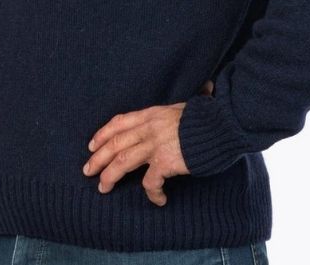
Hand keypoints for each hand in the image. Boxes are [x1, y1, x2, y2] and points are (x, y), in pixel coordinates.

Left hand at [82, 79, 214, 206]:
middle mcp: (149, 128)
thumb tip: (170, 113)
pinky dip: (152, 194)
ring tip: (103, 188)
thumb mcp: (182, 108)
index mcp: (151, 114)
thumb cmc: (206, 117)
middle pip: (115, 143)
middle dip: (98, 158)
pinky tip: (159, 200)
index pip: (119, 123)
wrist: (221, 124)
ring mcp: (155, 145)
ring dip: (110, 176)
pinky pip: (150, 182)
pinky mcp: (165, 162)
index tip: (92, 145)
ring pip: (122, 162)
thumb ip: (169, 115)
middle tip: (87, 171)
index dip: (102, 134)